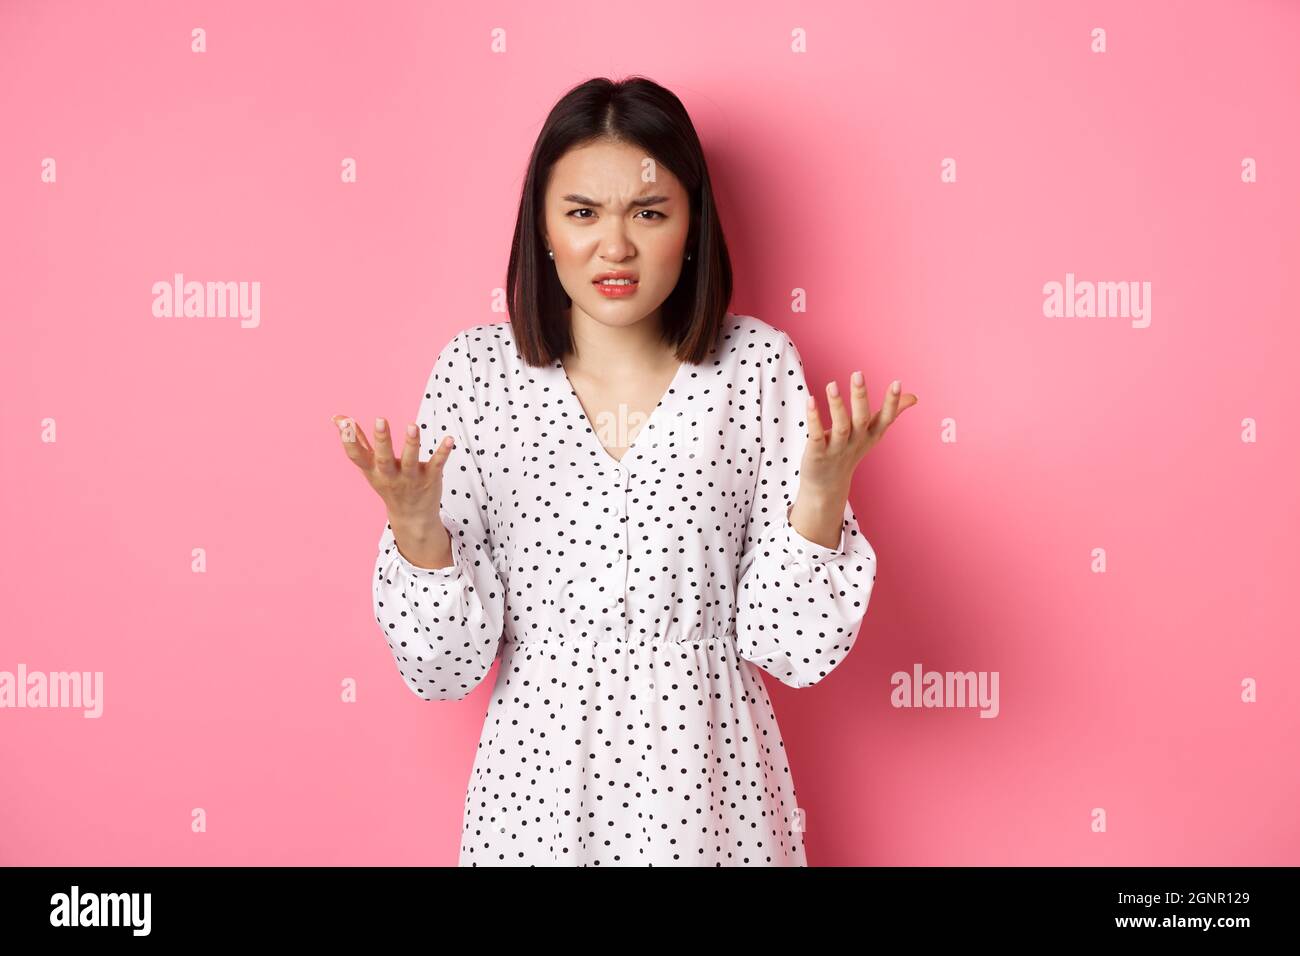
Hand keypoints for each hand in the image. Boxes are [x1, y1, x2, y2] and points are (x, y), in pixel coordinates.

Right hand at [332, 414, 455, 563]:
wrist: (412, 517)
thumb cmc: (389, 484)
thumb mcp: (370, 467)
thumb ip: (357, 441)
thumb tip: (338, 418)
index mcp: (373, 471)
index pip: (357, 457)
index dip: (349, 440)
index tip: (345, 422)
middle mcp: (390, 476)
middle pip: (384, 459)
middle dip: (382, 440)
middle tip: (380, 420)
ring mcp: (411, 478)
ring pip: (410, 461)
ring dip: (411, 444)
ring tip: (412, 426)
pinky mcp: (431, 478)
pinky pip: (437, 464)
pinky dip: (443, 452)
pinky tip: (449, 439)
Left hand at [800, 373, 916, 496]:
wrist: (827, 486)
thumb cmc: (850, 452)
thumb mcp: (872, 434)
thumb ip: (890, 413)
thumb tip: (913, 397)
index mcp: (870, 435)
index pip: (885, 418)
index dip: (892, 403)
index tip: (897, 383)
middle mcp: (856, 442)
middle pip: (861, 419)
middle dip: (860, 397)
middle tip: (858, 374)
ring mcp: (837, 449)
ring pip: (840, 426)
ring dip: (836, 405)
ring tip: (832, 384)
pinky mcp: (817, 454)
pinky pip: (817, 435)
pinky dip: (814, 419)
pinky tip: (810, 401)